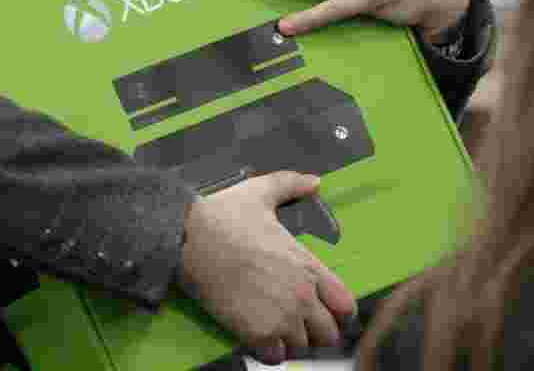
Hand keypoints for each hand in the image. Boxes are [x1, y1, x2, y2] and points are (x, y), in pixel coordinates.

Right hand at [175, 171, 355, 364]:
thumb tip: (315, 181)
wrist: (188, 239)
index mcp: (307, 265)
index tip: (323, 309)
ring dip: (290, 340)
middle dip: (315, 329)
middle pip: (329, 334)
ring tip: (274, 326)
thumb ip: (291, 185)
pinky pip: (276, 358)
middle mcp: (301, 295)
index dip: (337, 311)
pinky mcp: (256, 333)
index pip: (345, 305)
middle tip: (296, 320)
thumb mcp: (260, 192)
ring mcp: (281, 317)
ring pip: (303, 348)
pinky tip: (257, 336)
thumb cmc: (224, 216)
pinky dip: (269, 351)